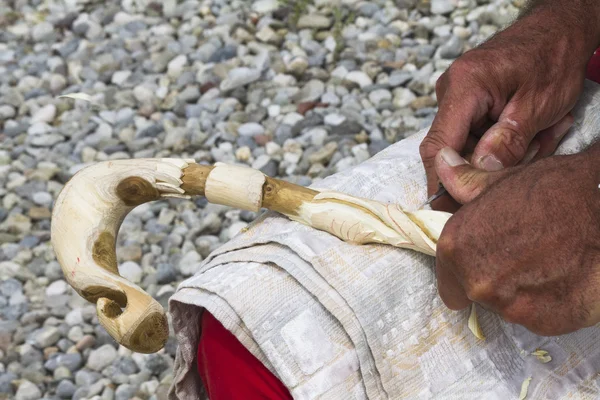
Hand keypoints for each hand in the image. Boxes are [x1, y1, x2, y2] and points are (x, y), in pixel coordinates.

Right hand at [419, 7, 596, 195]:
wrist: (558, 31)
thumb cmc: (552, 57)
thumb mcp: (539, 104)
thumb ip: (507, 141)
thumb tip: (479, 173)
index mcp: (464, 86)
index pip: (438, 146)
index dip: (442, 182)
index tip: (452, 207)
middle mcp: (451, 91)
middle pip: (454, 150)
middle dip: (491, 164)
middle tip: (537, 150)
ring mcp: (456, 98)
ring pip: (470, 147)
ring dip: (506, 152)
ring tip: (544, 133)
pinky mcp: (466, 104)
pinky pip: (477, 136)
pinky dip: (505, 142)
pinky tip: (532, 131)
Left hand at [433, 146, 599, 334]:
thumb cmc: (557, 191)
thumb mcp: (504, 180)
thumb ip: (465, 183)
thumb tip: (442, 163)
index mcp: (457, 247)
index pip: (447, 276)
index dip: (464, 267)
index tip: (484, 257)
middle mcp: (476, 282)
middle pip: (475, 292)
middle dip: (492, 277)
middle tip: (521, 254)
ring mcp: (510, 307)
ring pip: (506, 305)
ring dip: (519, 291)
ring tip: (546, 261)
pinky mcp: (544, 323)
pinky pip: (537, 316)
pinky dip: (547, 303)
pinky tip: (562, 277)